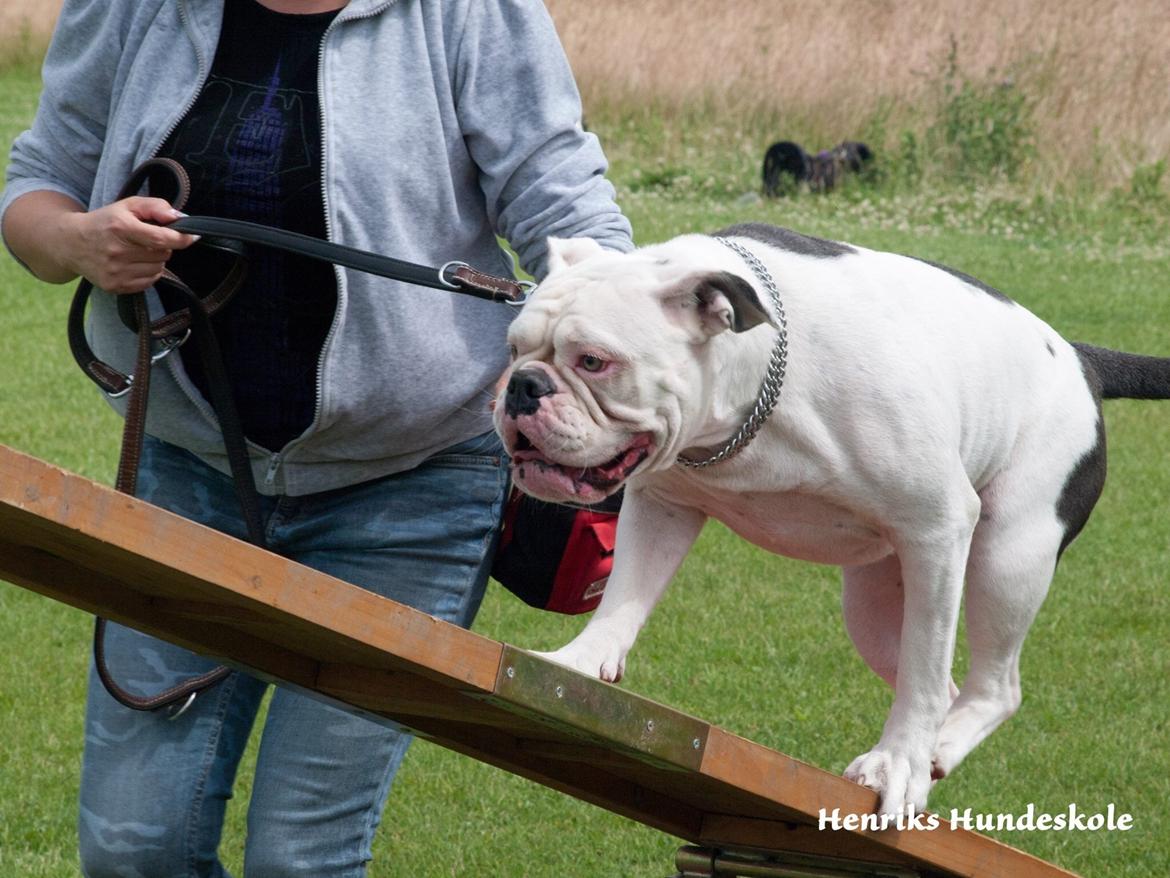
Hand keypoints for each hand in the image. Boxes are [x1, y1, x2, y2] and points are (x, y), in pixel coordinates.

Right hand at [61, 196, 199, 293]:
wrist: (71, 243)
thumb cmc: (105, 222)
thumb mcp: (127, 205)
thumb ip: (155, 206)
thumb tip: (180, 217)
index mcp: (121, 228)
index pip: (161, 238)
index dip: (181, 238)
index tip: (192, 236)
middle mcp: (117, 252)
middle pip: (163, 254)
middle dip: (163, 246)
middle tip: (147, 240)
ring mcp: (115, 272)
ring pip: (158, 269)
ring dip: (155, 260)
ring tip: (137, 251)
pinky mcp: (115, 286)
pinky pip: (149, 282)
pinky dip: (148, 273)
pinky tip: (133, 263)